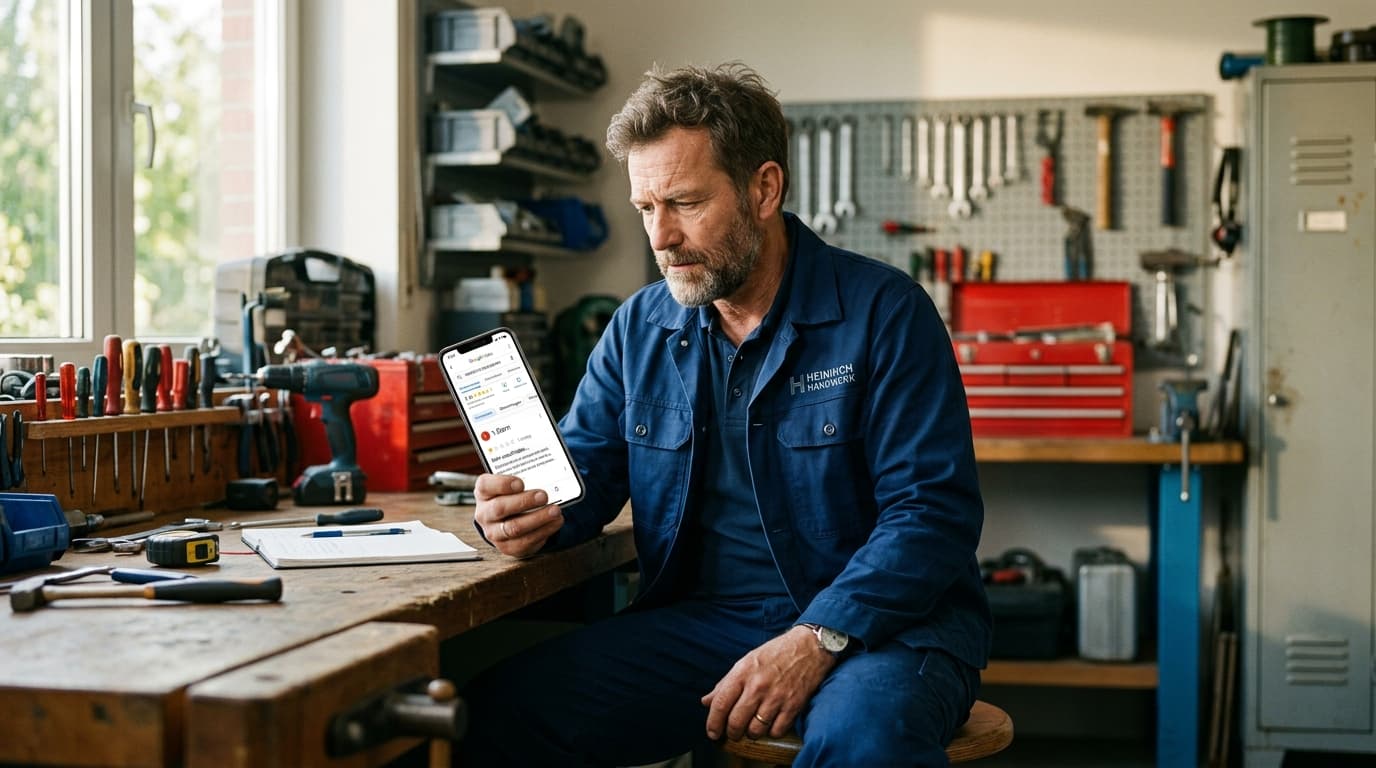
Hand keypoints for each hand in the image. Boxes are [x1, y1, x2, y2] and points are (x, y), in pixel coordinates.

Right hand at [472, 473, 562, 557]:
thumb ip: (524, 479)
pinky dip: (543, 531)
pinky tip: (555, 522)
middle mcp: (484, 513)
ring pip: (513, 528)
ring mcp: (494, 532)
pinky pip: (526, 541)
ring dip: (537, 519)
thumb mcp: (511, 485)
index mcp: (483, 492)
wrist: (506, 521)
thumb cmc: (511, 496)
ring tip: (555, 511)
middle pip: (500, 508)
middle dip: (524, 502)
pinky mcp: (507, 547)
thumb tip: (546, 475)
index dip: (502, 484)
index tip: (521, 483)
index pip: (486, 485)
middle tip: (544, 496)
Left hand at [701, 626, 835, 740]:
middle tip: (733, 733)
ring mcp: (776, 696)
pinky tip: (771, 724)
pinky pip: (776, 730)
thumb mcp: (746, 661)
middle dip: (731, 733)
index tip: (712, 733)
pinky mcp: (793, 705)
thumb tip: (706, 701)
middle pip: (736, 721)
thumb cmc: (775, 653)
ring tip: (753, 728)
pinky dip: (771, 732)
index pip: (721, 703)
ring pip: (755, 730)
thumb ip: (726, 683)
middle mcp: (758, 686)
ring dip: (751, 733)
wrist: (809, 646)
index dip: (713, 723)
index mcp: (743, 673)